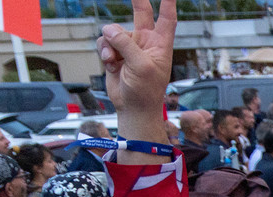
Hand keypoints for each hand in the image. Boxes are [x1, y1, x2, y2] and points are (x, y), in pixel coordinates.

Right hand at [96, 0, 175, 120]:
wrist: (132, 108)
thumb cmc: (145, 92)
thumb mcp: (141, 66)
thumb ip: (126, 44)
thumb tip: (109, 29)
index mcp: (160, 45)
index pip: (167, 18)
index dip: (168, 3)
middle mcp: (145, 42)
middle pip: (141, 13)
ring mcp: (129, 47)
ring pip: (114, 31)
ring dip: (110, 44)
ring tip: (115, 61)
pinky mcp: (115, 53)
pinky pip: (105, 42)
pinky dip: (104, 52)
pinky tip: (110, 64)